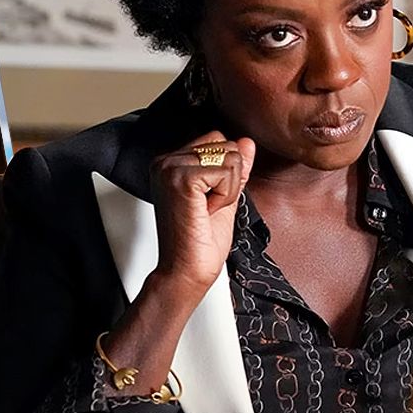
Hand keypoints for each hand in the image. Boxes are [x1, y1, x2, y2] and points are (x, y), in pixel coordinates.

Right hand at [148, 131, 255, 299]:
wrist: (186, 272)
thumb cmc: (200, 242)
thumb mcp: (225, 196)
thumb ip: (235, 168)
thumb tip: (247, 142)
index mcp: (171, 162)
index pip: (218, 139)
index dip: (226, 172)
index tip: (207, 200)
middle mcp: (166, 161)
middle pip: (226, 143)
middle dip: (229, 179)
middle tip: (206, 207)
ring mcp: (170, 168)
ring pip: (229, 156)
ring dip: (227, 189)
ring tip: (205, 210)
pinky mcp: (181, 179)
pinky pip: (226, 172)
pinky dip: (225, 196)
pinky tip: (206, 212)